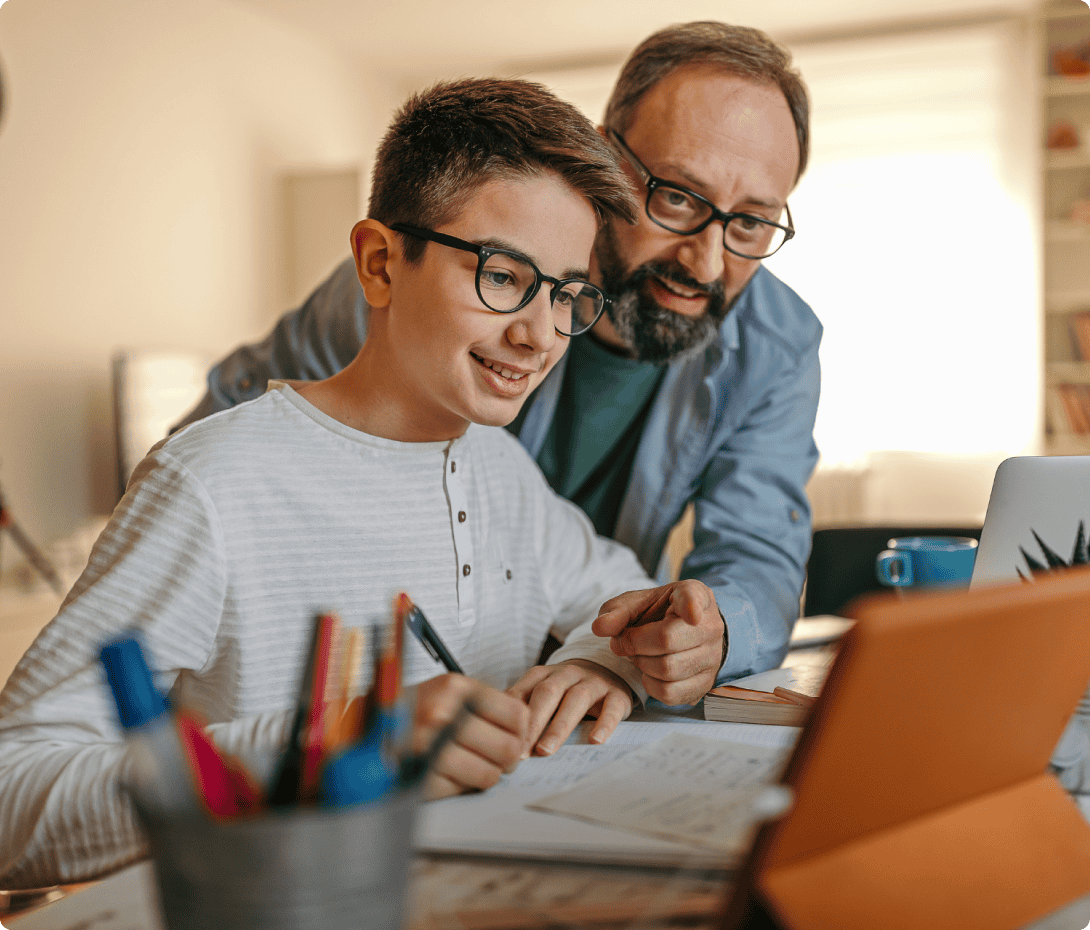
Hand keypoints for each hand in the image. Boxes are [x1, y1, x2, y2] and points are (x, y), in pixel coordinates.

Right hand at [412, 673, 528, 799]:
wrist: (364, 730)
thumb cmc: (415, 711)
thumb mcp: (448, 692)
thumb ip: (486, 704)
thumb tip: (527, 728)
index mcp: (455, 689)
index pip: (517, 715)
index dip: (522, 732)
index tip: (514, 737)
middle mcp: (442, 714)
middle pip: (508, 748)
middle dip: (508, 759)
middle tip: (497, 758)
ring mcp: (430, 748)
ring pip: (490, 774)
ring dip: (486, 774)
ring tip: (472, 765)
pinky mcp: (422, 777)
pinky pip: (463, 790)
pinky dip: (461, 786)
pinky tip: (450, 773)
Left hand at [506, 659, 633, 757]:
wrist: (605, 671)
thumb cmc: (565, 691)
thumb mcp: (542, 692)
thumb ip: (522, 707)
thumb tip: (496, 731)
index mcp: (544, 674)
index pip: (525, 691)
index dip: (513, 716)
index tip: (503, 741)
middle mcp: (568, 674)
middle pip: (548, 692)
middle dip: (533, 721)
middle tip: (522, 751)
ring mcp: (593, 682)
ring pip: (576, 699)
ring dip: (559, 726)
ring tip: (546, 750)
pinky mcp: (616, 694)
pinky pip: (611, 707)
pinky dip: (604, 723)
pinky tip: (594, 741)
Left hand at [592, 580, 725, 705]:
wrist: (684, 632)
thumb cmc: (659, 614)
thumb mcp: (637, 603)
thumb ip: (616, 611)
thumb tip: (600, 628)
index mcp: (694, 595)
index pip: (695, 598)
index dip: (692, 606)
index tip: (691, 614)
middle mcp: (710, 626)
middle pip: (668, 640)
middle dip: (635, 643)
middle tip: (626, 641)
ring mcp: (712, 656)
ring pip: (668, 670)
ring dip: (642, 664)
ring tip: (639, 655)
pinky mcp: (705, 683)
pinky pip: (671, 693)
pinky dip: (651, 686)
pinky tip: (650, 672)